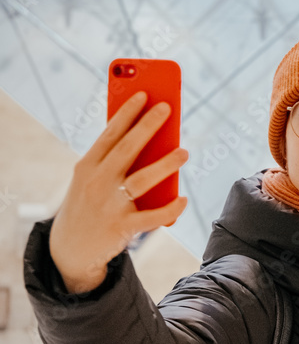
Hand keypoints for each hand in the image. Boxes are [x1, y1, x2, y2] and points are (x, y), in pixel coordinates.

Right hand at [49, 90, 188, 291]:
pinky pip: (152, 217)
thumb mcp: (90, 179)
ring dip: (165, 164)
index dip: (126, 113)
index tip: (143, 93)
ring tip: (184, 152)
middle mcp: (96, 182)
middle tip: (166, 107)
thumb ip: (114, 161)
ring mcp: (109, 206)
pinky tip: (183, 199)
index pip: (109, 134)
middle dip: (147, 126)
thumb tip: (152, 141)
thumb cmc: (89, 204)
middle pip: (126, 149)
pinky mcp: (122, 228)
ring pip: (142, 180)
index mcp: (86, 166)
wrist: (69, 250)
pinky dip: (170, 208)